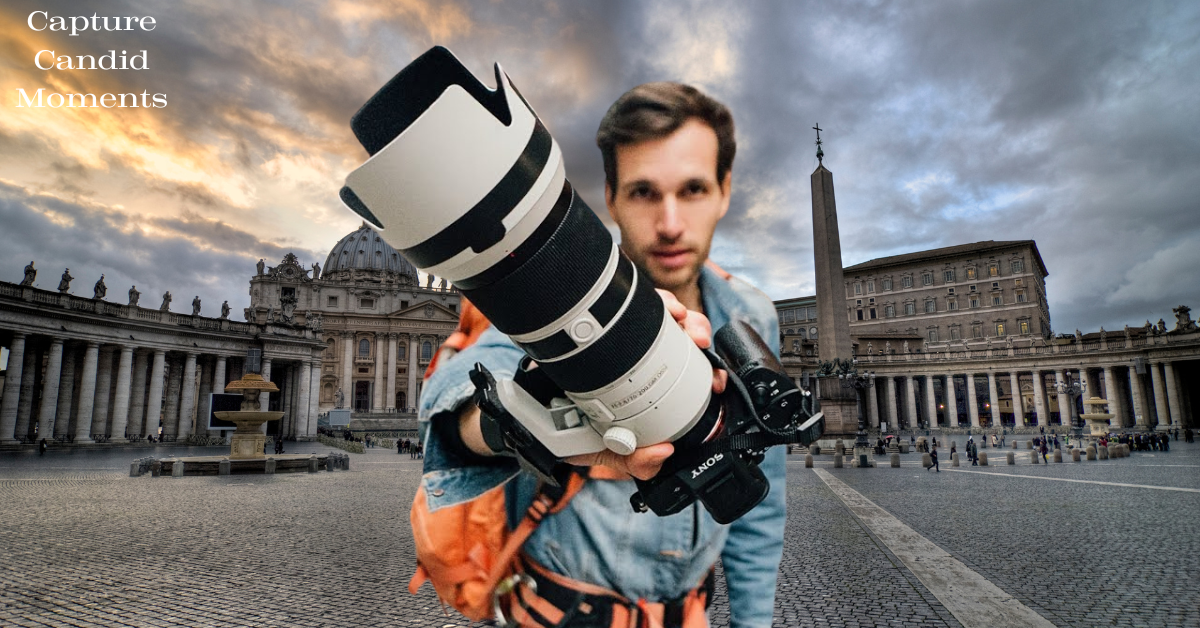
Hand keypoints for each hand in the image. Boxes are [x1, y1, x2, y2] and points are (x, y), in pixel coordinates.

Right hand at [562, 291, 726, 479]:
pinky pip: (634, 301)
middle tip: (698, 340)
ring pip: (662, 314)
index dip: (708, 373)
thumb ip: (633, 462)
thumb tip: (663, 454)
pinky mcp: (601, 320)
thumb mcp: (604, 454)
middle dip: (698, 331)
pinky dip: (653, 299)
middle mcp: (637, 360)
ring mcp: (621, 338)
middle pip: (681, 336)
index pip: (686, 373)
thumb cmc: (566, 431)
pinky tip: (661, 306)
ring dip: (679, 312)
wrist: (523, 413)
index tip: (718, 380)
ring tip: (681, 319)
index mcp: (645, 390)